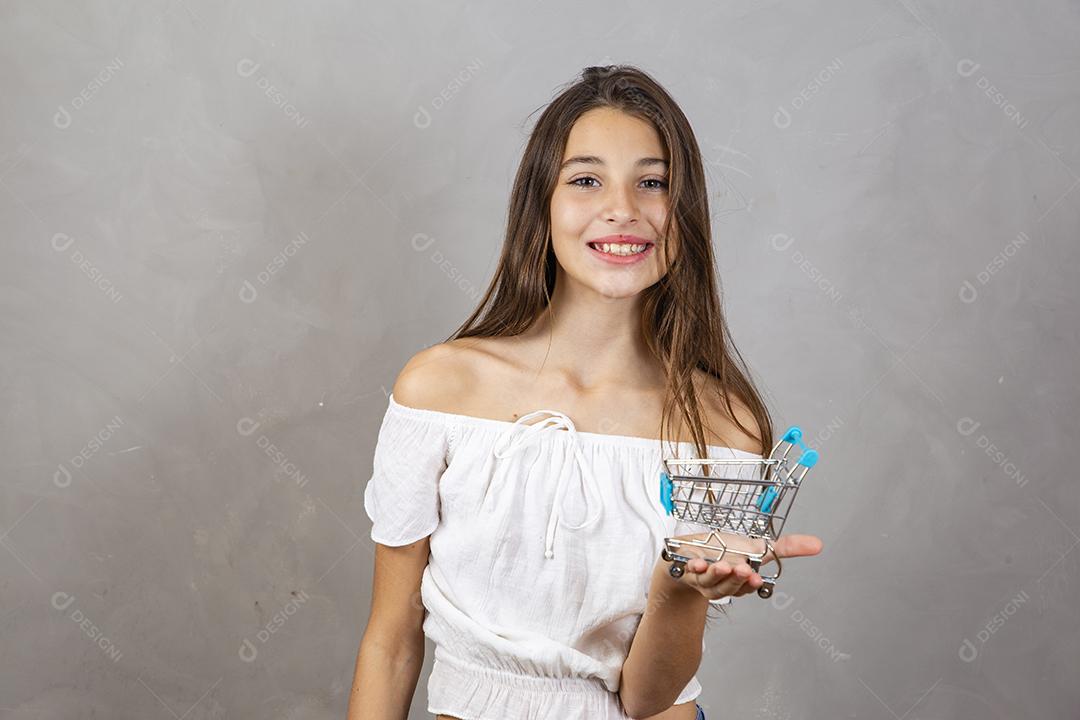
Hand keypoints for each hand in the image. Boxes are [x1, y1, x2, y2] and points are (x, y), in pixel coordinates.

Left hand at [671, 530, 823, 599]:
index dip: (751, 584)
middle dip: (737, 579)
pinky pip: (690, 572)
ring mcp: (705, 580)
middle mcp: (723, 584)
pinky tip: (697, 563)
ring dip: (717, 574)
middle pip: (730, 587)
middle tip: (743, 569)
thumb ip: (787, 547)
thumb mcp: (759, 547)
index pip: (748, 587)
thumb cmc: (727, 551)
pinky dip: (694, 567)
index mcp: (741, 581)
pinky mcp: (689, 570)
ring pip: (711, 582)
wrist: (694, 552)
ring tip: (724, 566)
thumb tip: (818, 544)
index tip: (756, 578)